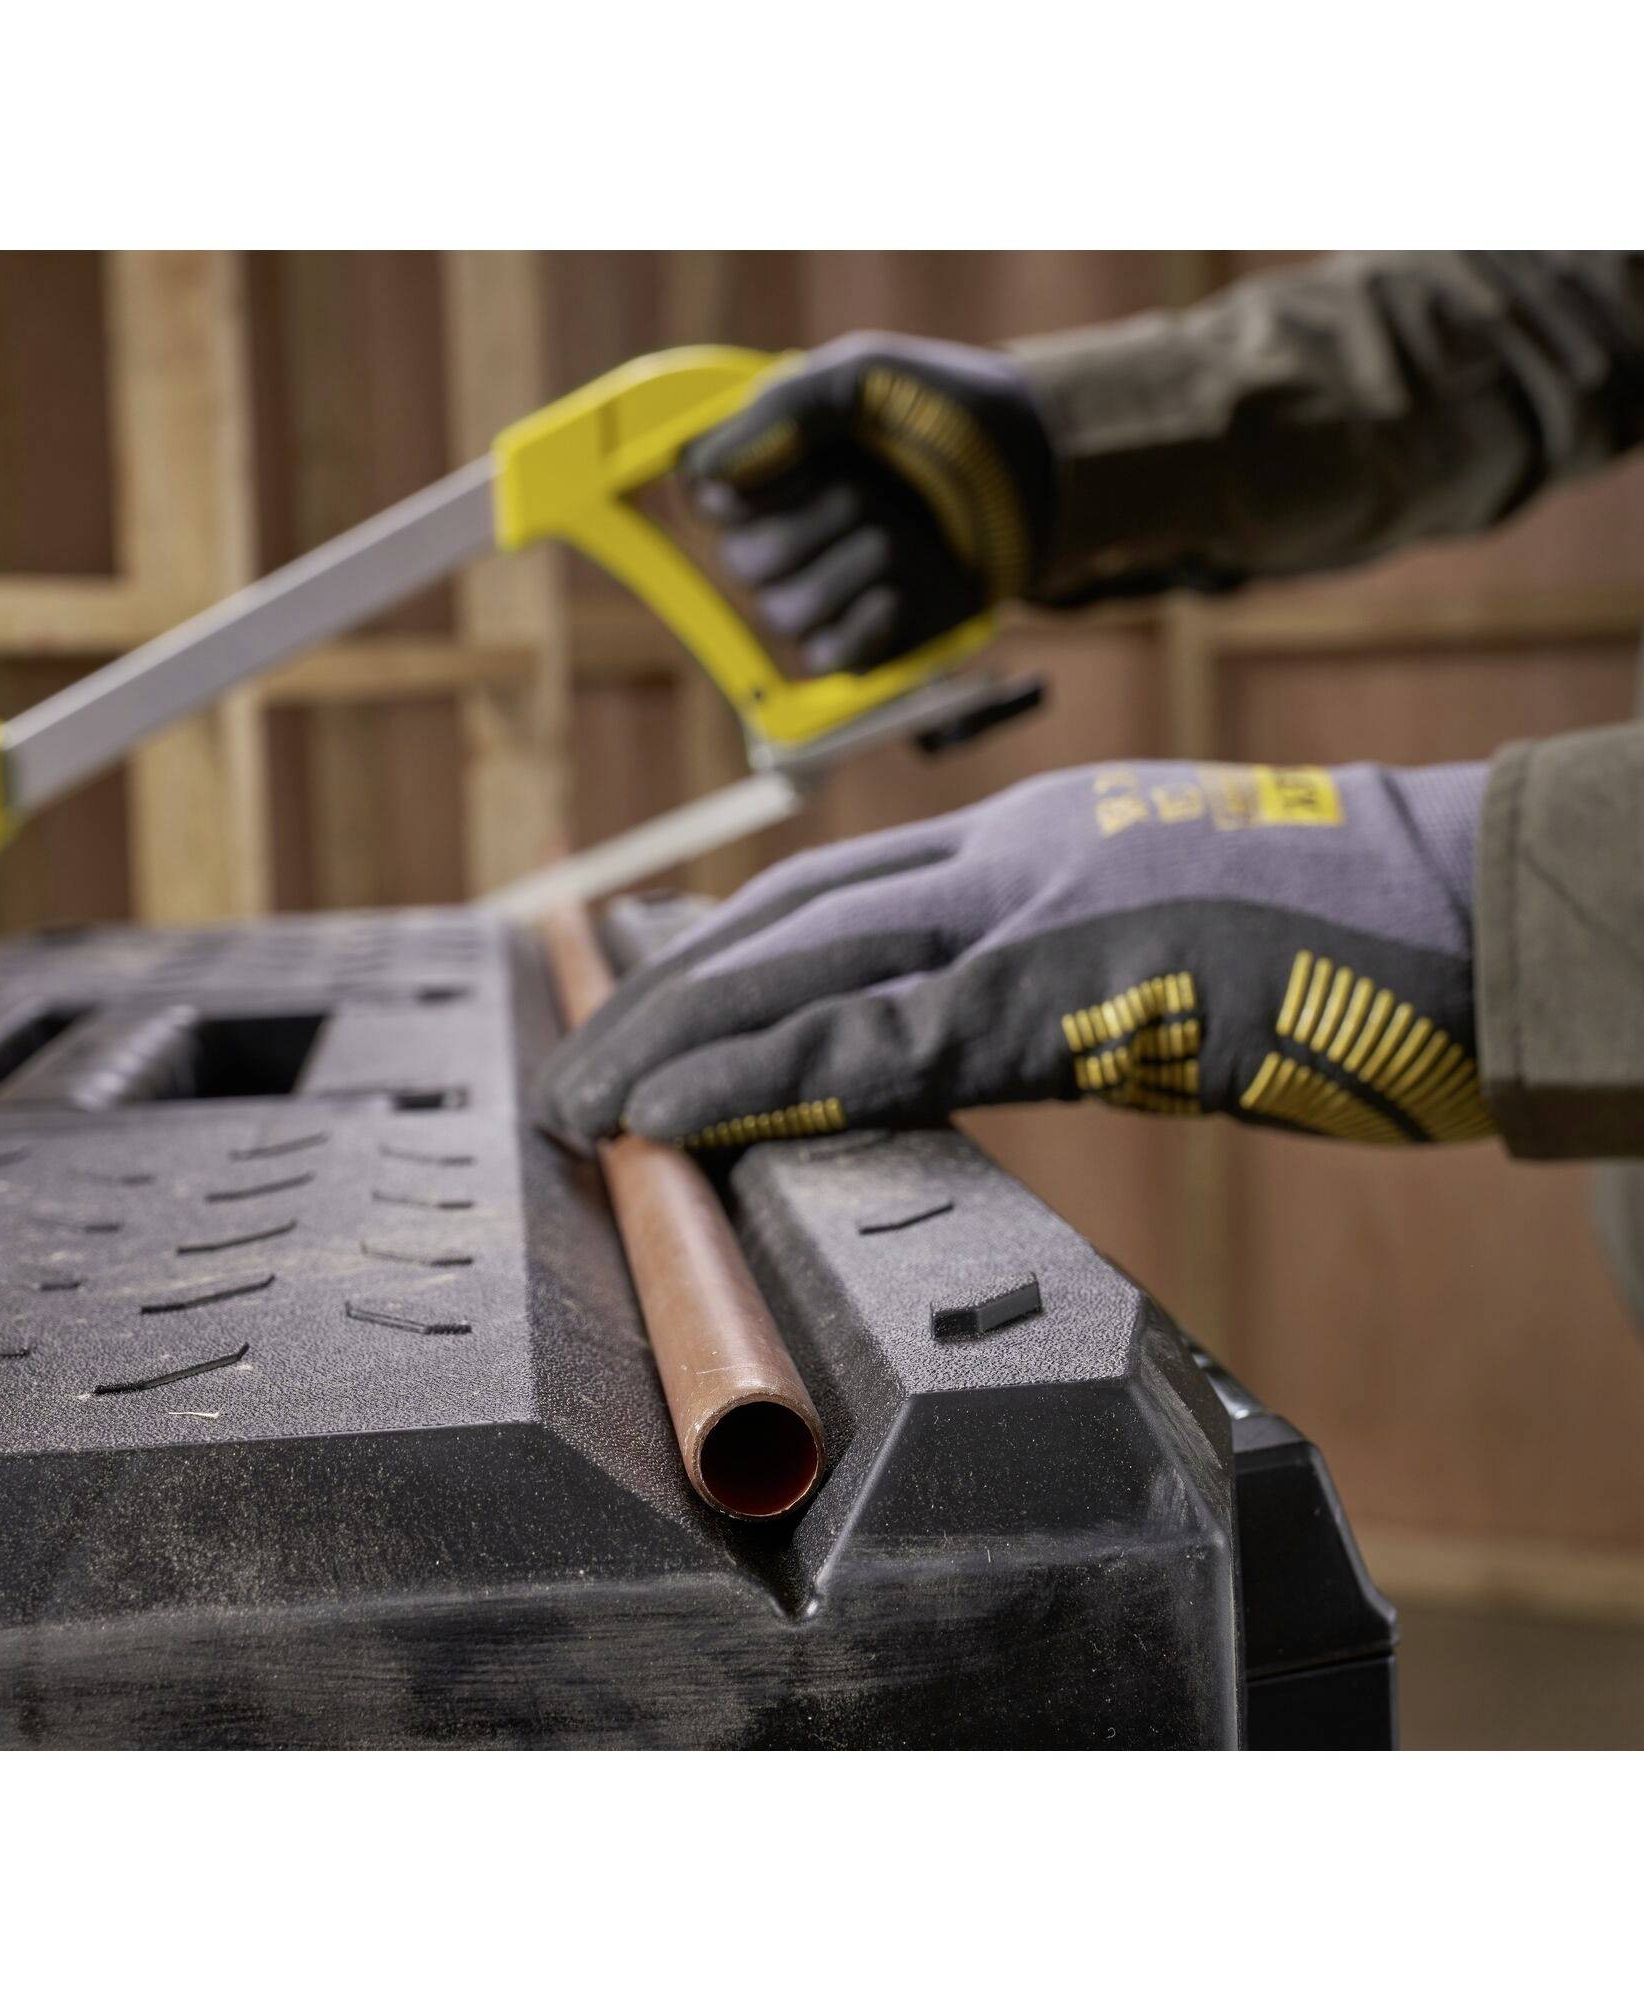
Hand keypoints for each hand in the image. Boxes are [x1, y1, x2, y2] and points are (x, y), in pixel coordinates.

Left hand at [539, 758, 1494, 1148]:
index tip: (649, 1004)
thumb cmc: (1348, 935)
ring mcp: (1031, 909)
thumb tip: (974, 1030)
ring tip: (585, 1108)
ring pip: (805, 967)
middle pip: (785, 914)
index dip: (721, 948)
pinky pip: (882, 1041)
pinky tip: (682, 1118)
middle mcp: (1008, 853)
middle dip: (665, 993)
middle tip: (574, 1068)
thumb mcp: (1165, 928)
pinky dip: (767, 1079)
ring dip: (679, 1042)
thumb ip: (1055, 964)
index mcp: (1029, 835)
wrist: (1477, 907)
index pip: (832, 885)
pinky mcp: (1068, 990)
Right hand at [683, 332, 1055, 672]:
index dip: (743, 491)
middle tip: (866, 493)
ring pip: (783, 611)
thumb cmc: (940, 410)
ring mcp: (819, 590)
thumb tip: (699, 471)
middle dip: (813, 523)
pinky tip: (898, 594)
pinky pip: (824, 658)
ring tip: (897, 536)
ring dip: (849, 568)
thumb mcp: (861, 377)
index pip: (703, 500)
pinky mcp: (862, 640)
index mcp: (763, 468)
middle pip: (742, 561)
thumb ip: (782, 410)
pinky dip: (861, 627)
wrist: (1030, 468)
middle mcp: (778, 533)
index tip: (802, 461)